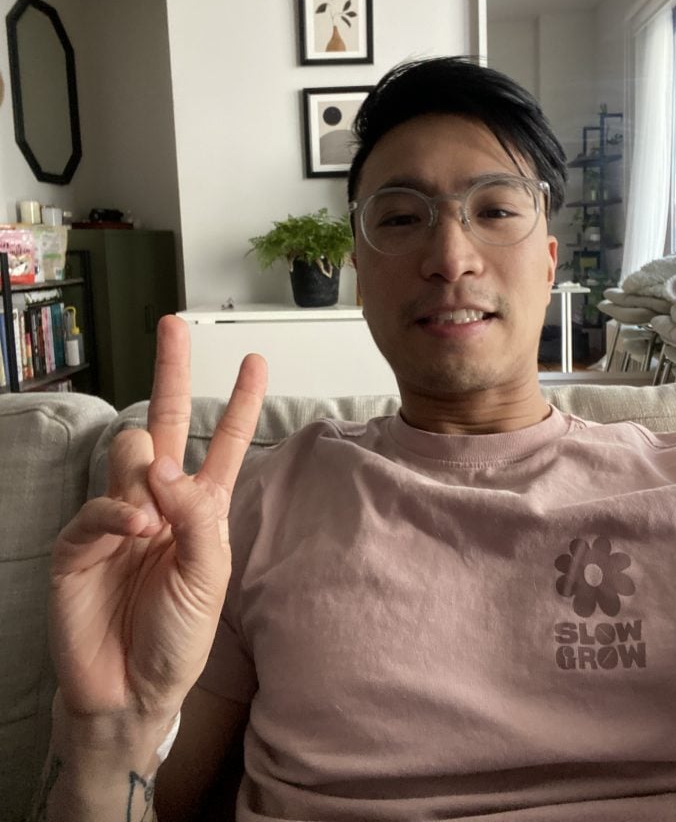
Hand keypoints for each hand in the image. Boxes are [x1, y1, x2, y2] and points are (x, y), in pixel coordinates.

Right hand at [49, 315, 266, 721]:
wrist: (131, 691)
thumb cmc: (177, 636)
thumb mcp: (209, 576)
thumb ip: (197, 517)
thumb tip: (165, 466)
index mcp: (198, 508)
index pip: (221, 443)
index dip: (238, 404)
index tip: (255, 362)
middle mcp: (158, 502)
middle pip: (164, 423)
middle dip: (171, 372)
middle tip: (174, 325)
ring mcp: (117, 518)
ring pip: (128, 455)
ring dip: (146, 472)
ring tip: (155, 516)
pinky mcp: (80, 543)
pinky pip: (98, 507)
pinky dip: (119, 515)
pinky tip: (136, 530)